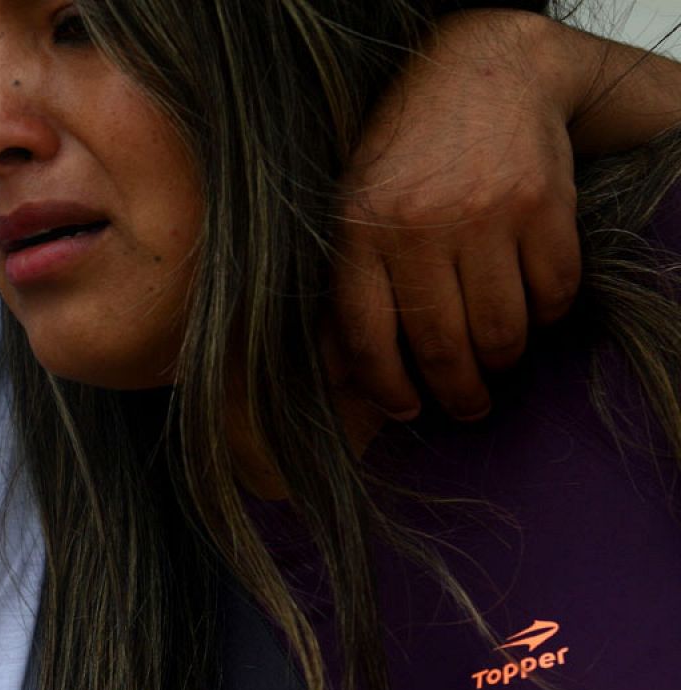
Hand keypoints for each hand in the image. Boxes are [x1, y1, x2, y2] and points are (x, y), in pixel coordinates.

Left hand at [332, 10, 581, 421]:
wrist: (480, 73)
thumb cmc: (405, 156)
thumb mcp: (352, 210)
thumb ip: (344, 291)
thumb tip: (342, 380)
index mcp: (359, 232)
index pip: (367, 337)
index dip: (387, 387)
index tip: (406, 411)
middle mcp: (420, 227)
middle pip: (441, 345)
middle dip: (455, 393)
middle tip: (466, 407)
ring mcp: (486, 216)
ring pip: (501, 330)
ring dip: (501, 362)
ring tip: (496, 365)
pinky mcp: (543, 207)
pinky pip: (553, 292)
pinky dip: (547, 317)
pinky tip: (533, 313)